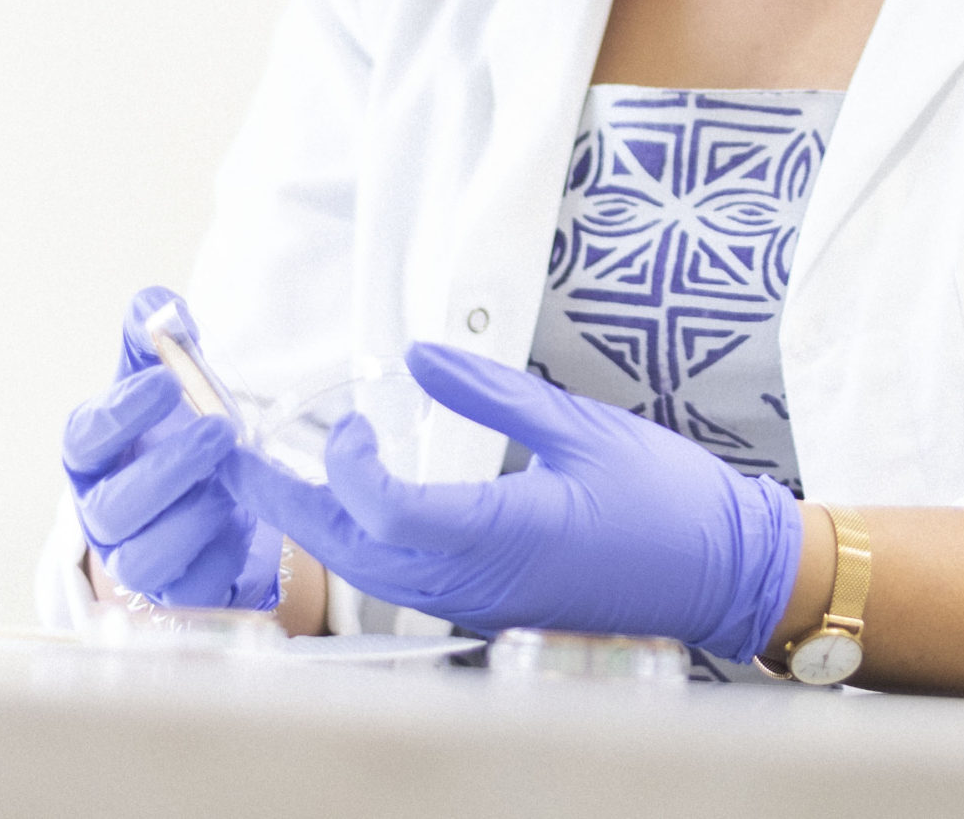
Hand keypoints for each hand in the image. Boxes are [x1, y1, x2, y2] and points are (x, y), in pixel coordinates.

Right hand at [60, 287, 281, 609]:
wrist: (206, 487)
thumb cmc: (174, 425)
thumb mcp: (165, 375)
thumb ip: (157, 334)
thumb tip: (161, 307)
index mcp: (93, 454)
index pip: (85, 437)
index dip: (120, 413)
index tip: (164, 380)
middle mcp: (104, 511)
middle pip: (112, 507)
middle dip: (166, 470)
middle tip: (220, 430)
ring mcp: (138, 557)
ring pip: (146, 558)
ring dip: (195, 514)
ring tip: (236, 476)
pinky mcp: (181, 589)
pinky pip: (194, 586)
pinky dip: (221, 554)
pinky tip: (246, 517)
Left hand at [227, 342, 800, 661]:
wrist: (725, 573)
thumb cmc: (667, 499)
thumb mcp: (579, 426)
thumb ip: (488, 390)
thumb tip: (415, 355)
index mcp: (500, 535)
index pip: (383, 510)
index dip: (344, 465)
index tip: (347, 419)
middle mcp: (476, 583)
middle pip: (352, 551)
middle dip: (287, 503)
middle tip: (238, 454)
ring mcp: (480, 604)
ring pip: (370, 573)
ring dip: (318, 525)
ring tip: (278, 474)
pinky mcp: (489, 608)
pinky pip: (403, 582)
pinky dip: (362, 543)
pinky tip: (353, 506)